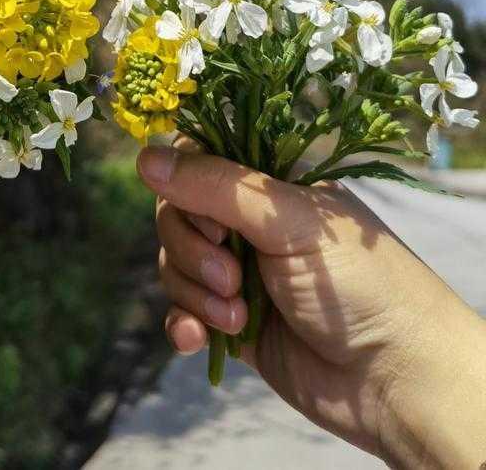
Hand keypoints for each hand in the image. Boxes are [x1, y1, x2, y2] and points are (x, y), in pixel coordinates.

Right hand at [138, 145, 485, 469]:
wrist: (394, 381)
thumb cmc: (358, 284)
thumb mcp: (286, 222)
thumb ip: (215, 186)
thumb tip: (143, 156)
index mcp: (270, 185)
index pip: (200, 161)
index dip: (185, 184)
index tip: (207, 215)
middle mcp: (251, 224)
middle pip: (177, 213)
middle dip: (193, 248)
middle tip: (232, 274)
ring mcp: (239, 273)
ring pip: (176, 263)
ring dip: (195, 291)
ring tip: (239, 315)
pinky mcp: (231, 322)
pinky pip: (181, 310)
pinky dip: (184, 322)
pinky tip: (196, 339)